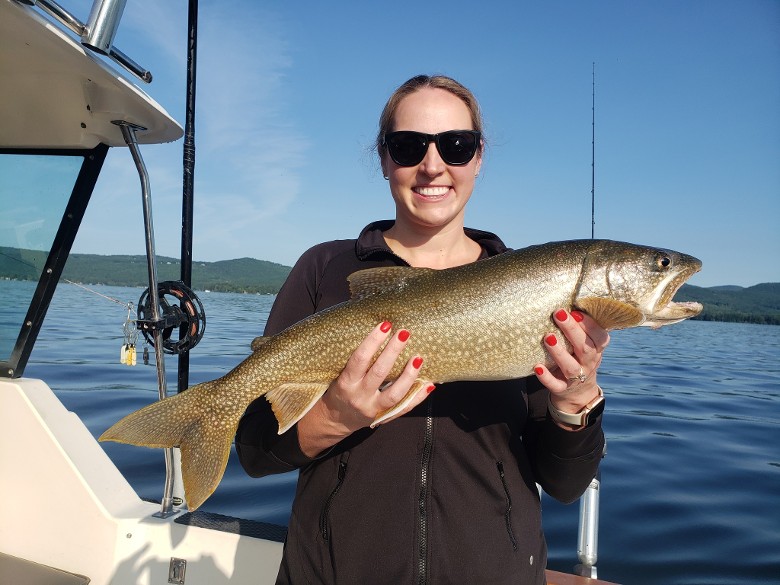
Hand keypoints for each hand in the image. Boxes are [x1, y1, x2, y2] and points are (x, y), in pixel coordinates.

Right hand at [297, 321, 430, 456]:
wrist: (335, 420)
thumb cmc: (339, 390)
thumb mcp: (340, 375)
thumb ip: (357, 361)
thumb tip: (382, 333)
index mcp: (346, 383)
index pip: (359, 359)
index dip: (372, 342)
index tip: (385, 326)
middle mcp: (360, 396)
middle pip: (379, 373)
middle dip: (393, 351)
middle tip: (404, 333)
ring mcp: (373, 408)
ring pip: (394, 393)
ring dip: (409, 375)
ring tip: (418, 358)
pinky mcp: (384, 417)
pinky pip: (404, 408)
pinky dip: (418, 397)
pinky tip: (428, 384)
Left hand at [533, 309, 609, 417]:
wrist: (578, 391)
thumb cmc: (577, 355)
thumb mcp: (584, 342)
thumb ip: (579, 327)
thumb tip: (564, 299)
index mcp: (596, 349)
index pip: (600, 337)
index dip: (590, 325)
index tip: (576, 312)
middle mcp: (589, 363)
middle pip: (585, 348)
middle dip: (572, 330)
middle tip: (558, 313)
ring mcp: (577, 378)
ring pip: (570, 367)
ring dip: (559, 352)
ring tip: (547, 337)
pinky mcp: (562, 388)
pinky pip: (556, 384)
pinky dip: (546, 377)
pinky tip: (537, 367)